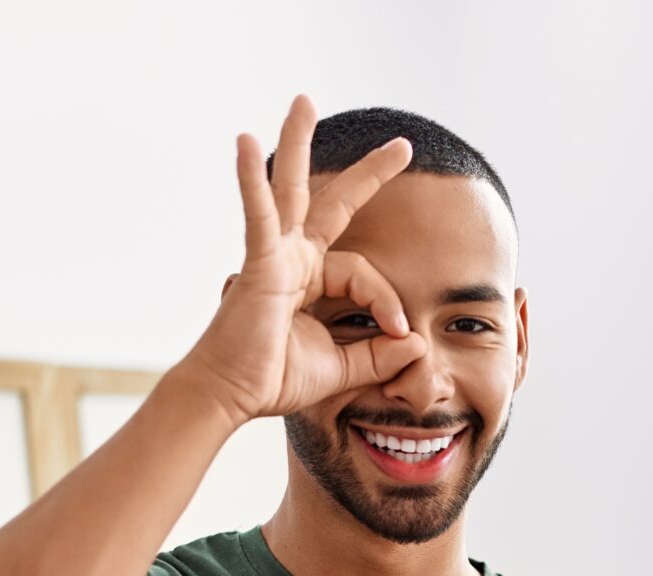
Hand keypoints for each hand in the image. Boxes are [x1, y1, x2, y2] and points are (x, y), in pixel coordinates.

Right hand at [176, 95, 421, 424]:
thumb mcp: (345, 368)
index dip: (387, 300)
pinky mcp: (257, 263)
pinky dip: (250, 181)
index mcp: (312, 278)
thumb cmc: (275, 379)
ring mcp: (273, 255)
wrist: (233, 396)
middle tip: (402, 145)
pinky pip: (258, 216)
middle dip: (367, 173)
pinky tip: (244, 142)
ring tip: (304, 101)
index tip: (400, 330)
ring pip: (290, 190)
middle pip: (332, 202)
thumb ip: (381, 354)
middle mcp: (293, 258)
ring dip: (297, 143)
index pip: (364, 273)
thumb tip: (419, 342)